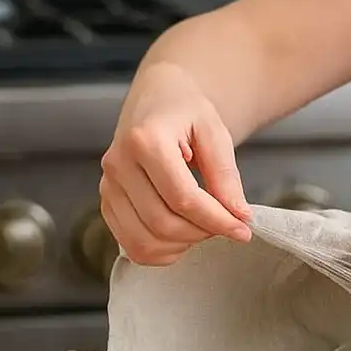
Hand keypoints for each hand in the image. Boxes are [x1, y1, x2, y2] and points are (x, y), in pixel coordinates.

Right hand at [99, 62, 253, 265]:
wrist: (157, 100)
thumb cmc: (187, 112)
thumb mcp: (215, 132)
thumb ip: (225, 174)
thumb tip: (239, 215)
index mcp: (145, 140)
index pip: (183, 198)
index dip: (217, 220)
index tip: (244, 229)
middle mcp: (118, 165)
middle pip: (162, 222)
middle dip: (202, 232)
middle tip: (227, 224)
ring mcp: (107, 186)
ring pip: (143, 240)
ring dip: (183, 245)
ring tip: (205, 227)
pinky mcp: (106, 203)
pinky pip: (130, 245)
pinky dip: (161, 251)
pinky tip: (183, 235)